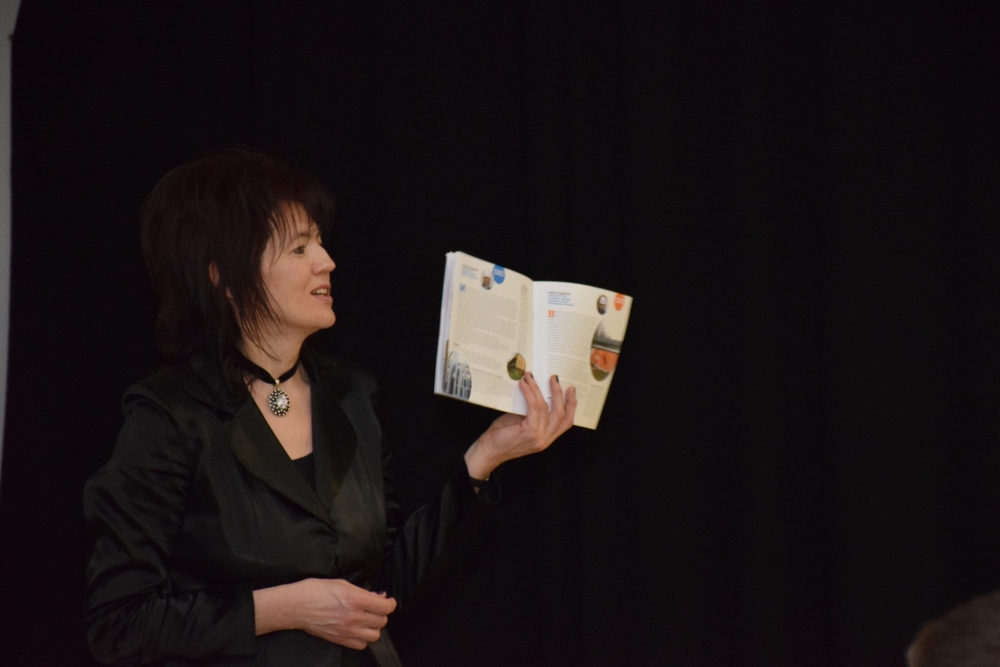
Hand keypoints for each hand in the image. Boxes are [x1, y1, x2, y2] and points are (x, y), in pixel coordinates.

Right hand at [254, 578, 396, 649]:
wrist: (296, 606)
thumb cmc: (315, 590)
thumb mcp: (342, 583)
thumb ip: (362, 591)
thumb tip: (378, 596)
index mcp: (355, 599)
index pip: (385, 607)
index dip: (390, 603)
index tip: (388, 601)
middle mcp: (353, 617)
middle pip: (382, 621)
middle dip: (381, 613)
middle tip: (376, 608)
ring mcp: (347, 631)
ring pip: (374, 635)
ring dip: (374, 627)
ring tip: (368, 620)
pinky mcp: (340, 639)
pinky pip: (361, 645)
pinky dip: (363, 638)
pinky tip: (358, 630)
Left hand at [465, 373, 576, 478]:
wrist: (488, 451)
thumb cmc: (502, 436)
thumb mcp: (522, 423)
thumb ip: (531, 412)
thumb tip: (535, 391)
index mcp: (546, 438)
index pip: (566, 422)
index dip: (571, 405)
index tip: (571, 390)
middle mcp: (546, 439)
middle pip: (560, 414)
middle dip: (559, 393)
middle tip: (554, 378)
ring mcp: (539, 437)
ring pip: (545, 407)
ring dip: (538, 388)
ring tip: (530, 377)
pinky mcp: (530, 431)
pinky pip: (534, 407)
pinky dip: (529, 393)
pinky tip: (524, 384)